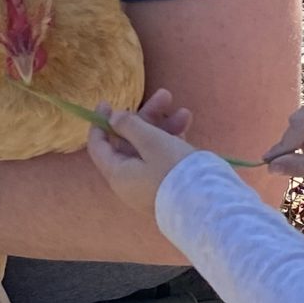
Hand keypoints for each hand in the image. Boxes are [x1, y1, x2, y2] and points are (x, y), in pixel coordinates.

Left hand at [85, 87, 194, 217]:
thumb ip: (130, 126)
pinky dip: (172, 143)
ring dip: (165, 127)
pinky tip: (186, 130)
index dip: (101, 122)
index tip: (107, 102)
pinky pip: (163, 159)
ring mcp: (148, 184)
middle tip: (165, 96)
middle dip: (147, 117)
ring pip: (151, 148)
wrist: (204, 206)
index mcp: (117, 172)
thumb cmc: (172, 170)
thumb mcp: (150, 141)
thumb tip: (113, 118)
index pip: (99, 146)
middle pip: (130, 142)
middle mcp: (129, 180)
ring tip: (185, 113)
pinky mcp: (166, 186)